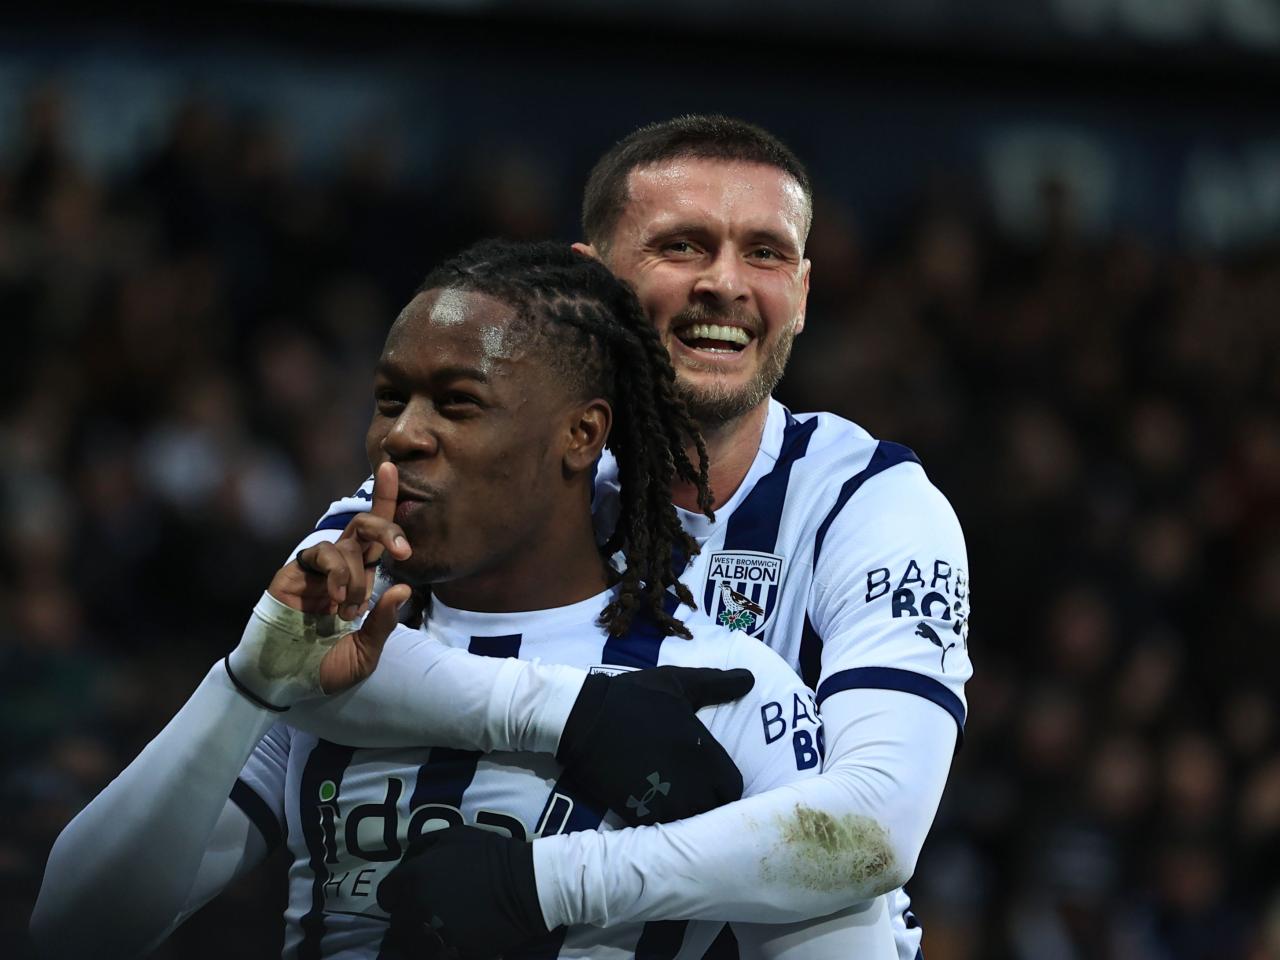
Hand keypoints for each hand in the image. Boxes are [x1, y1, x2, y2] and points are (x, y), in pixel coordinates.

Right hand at [226, 463, 413, 706]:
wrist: (284, 682)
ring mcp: (315, 569)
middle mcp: (339, 567)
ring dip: (356, 575)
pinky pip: (320, 555)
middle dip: (388, 529)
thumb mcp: (366, 651)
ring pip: (345, 544)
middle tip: (404, 551)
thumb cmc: (325, 667)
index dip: (384, 500)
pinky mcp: (291, 573)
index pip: (376, 536)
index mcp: (360, 578)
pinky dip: (336, 573)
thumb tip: (404, 588)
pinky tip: (333, 600)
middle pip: (364, 526)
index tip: (390, 468)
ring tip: (348, 610)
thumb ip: (384, 622)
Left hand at [379, 826, 546, 959]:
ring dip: (422, 935)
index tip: (408, 897)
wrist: (525, 885)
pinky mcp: (451, 953)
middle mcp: (416, 906)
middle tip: (430, 911)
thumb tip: (406, 863)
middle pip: (398, 922)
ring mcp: (433, 933)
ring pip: (413, 942)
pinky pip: (434, 955)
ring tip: (440, 928)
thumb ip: (423, 847)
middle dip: (409, 916)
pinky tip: (455, 938)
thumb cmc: (490, 856)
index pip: (386, 895)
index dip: (396, 895)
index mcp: (413, 877)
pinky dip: (440, 949)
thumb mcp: (454, 835)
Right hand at [556, 665, 754, 824]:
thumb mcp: (679, 682)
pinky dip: (661, 822)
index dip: (725, 786)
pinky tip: (653, 806)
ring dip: (687, 815)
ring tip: (676, 802)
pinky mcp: (638, 810)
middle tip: (695, 793)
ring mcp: (664, 798)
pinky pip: (661, 828)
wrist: (583, 715)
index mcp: (703, 751)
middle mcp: (690, 780)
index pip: (733, 787)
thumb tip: (750, 679)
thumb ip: (717, 684)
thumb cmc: (634, 696)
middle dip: (709, 804)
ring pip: (690, 822)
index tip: (713, 780)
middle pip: (715, 810)